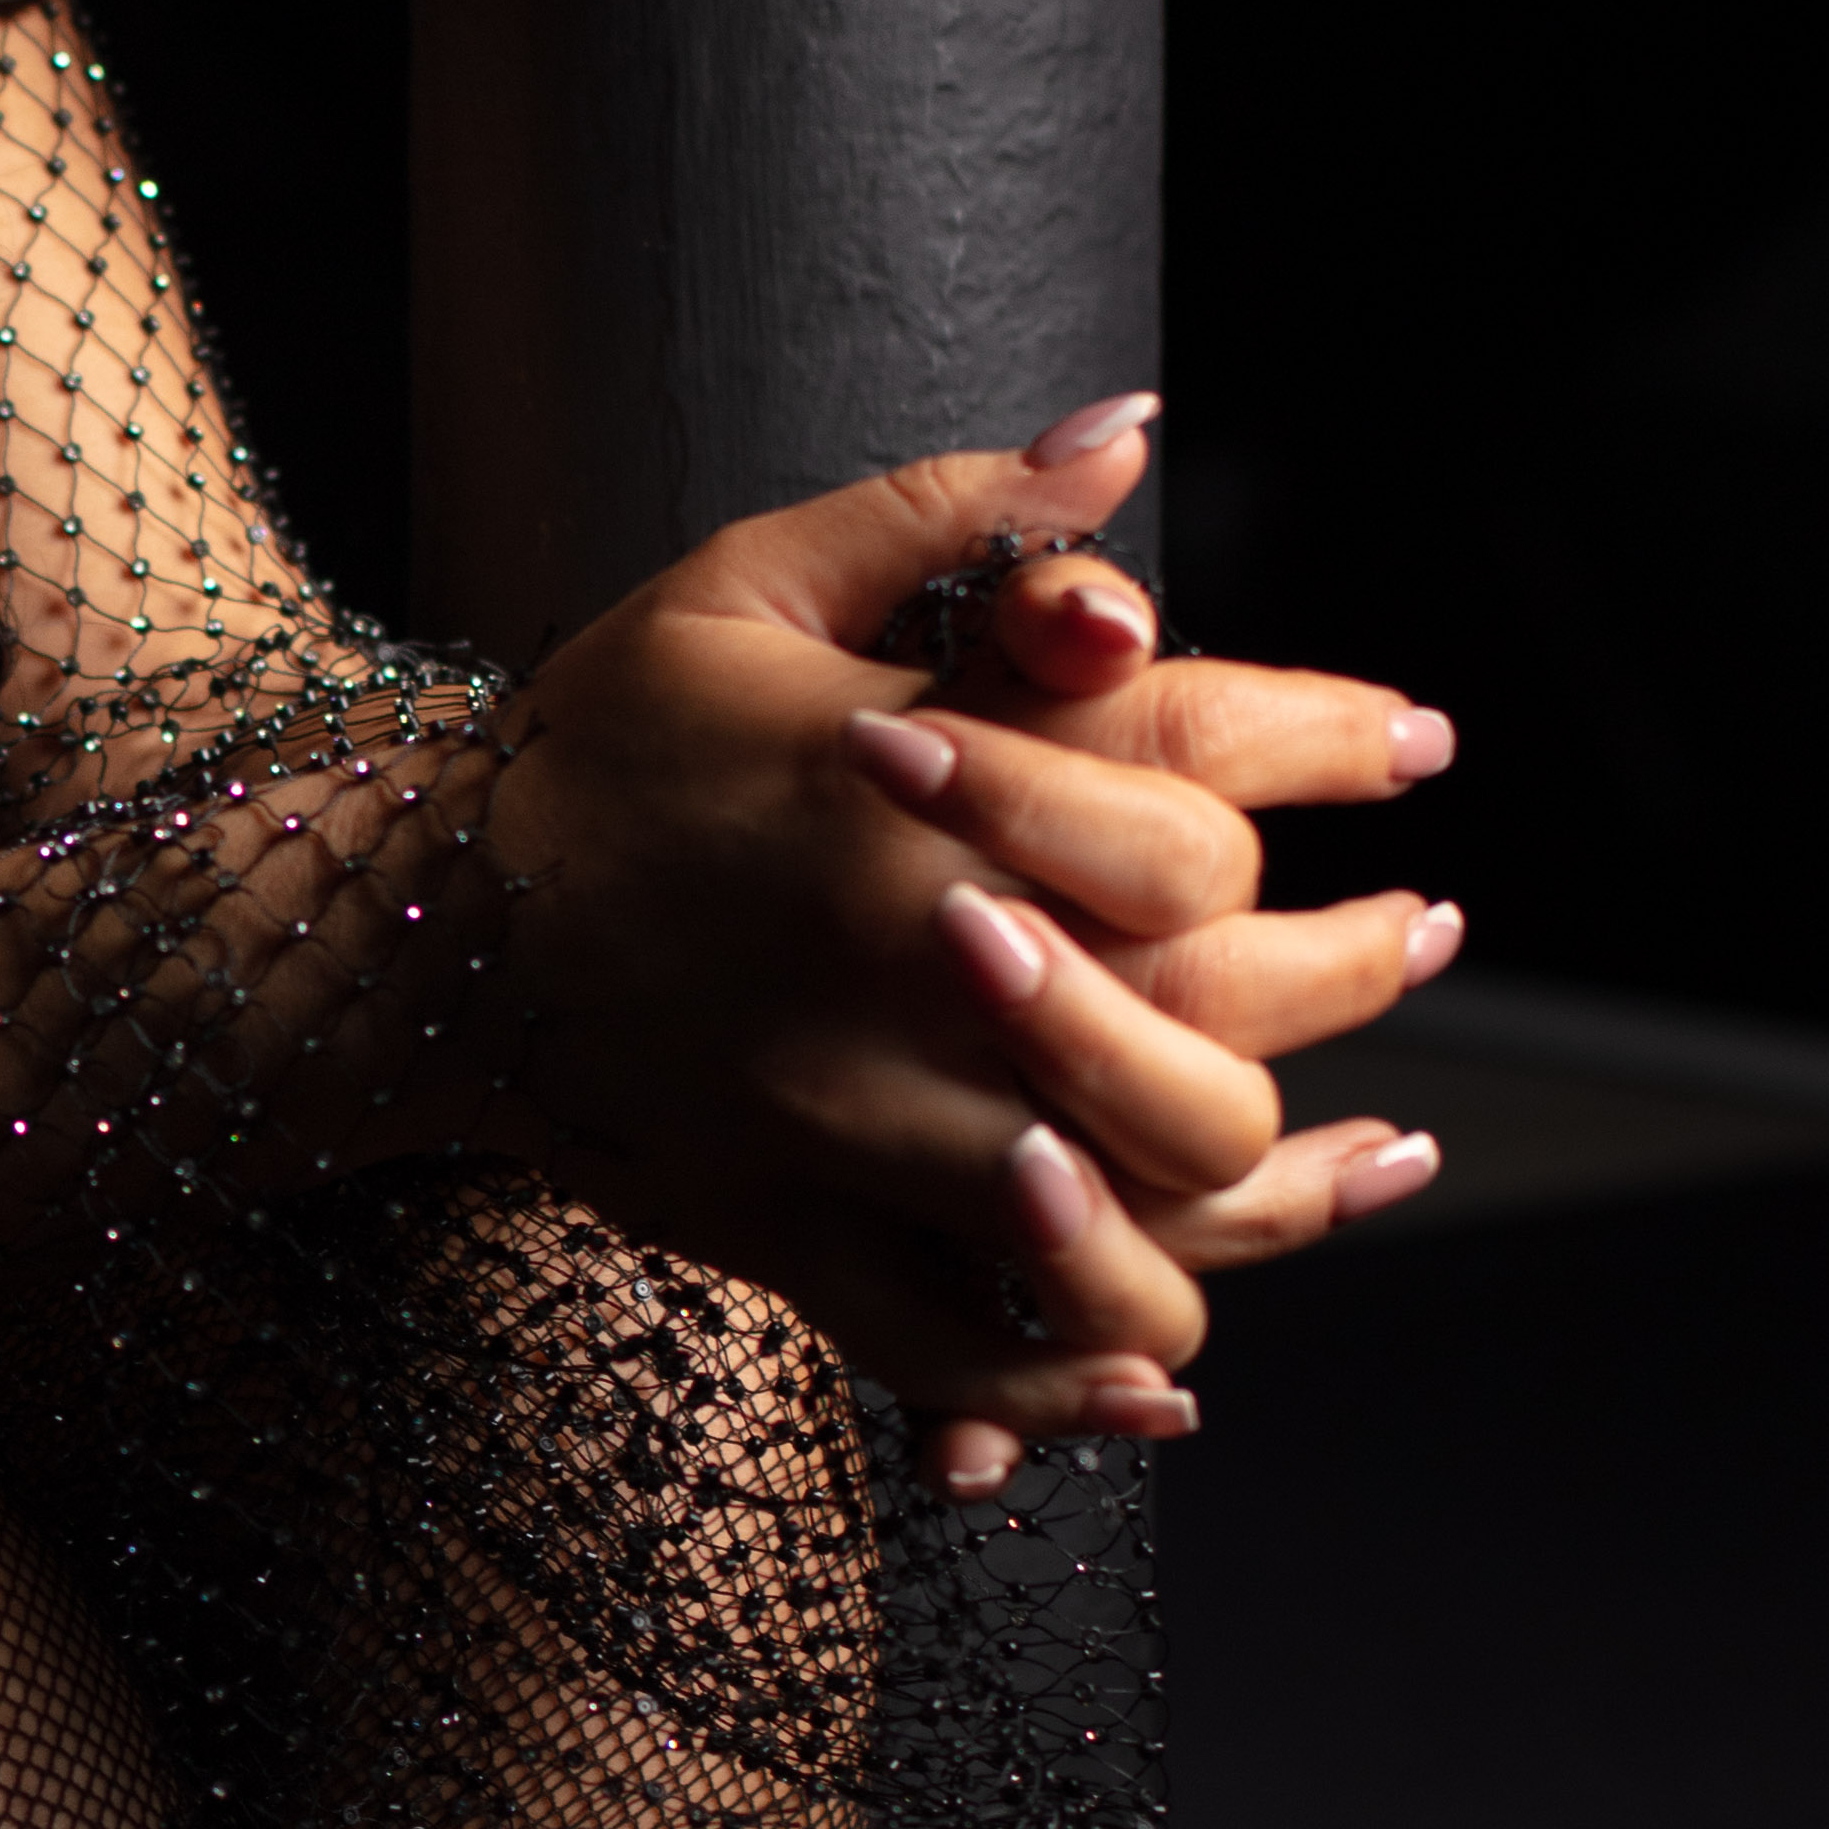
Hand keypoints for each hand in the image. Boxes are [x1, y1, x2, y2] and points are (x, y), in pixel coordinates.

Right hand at [470, 399, 1456, 1491]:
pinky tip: (1169, 1373)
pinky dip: (1072, 1389)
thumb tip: (1123, 438)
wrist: (405, 919)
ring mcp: (848, 1118)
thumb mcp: (745, 580)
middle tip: (1422, 938)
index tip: (1420, 744)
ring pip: (1123, 1219)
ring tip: (1367, 1156)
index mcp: (907, 789)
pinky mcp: (785, 1230)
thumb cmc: (593, 741)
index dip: (1334, 750)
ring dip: (1267, 1205)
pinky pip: (961, 1348)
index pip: (1189, 786)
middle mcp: (901, 964)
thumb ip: (949, 516)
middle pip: (1207, 1022)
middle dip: (1351, 978)